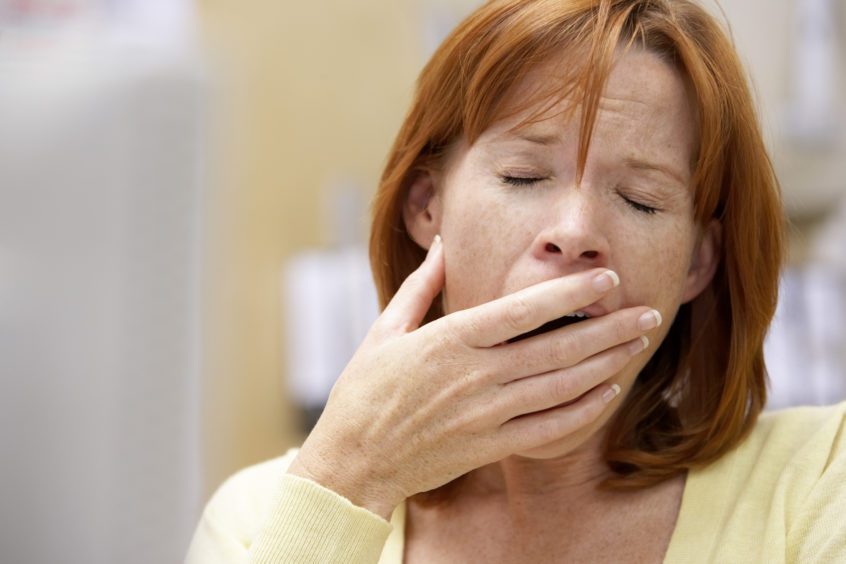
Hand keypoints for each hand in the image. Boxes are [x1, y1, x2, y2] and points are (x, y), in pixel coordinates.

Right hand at [287, 235, 659, 518]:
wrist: (353, 461)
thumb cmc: (364, 392)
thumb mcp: (386, 330)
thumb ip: (421, 286)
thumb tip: (441, 244)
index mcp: (450, 340)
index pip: (523, 311)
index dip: (570, 294)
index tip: (607, 281)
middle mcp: (475, 376)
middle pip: (556, 349)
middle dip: (608, 329)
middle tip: (649, 314)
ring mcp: (486, 415)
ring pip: (560, 387)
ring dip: (605, 365)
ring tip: (638, 346)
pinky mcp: (490, 446)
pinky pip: (549, 430)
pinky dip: (583, 412)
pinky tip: (608, 394)